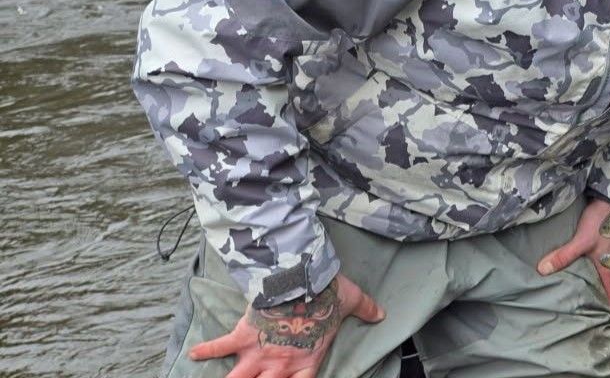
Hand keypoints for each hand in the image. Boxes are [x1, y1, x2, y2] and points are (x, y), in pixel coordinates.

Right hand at [189, 273, 383, 377]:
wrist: (304, 280)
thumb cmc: (330, 294)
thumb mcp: (353, 302)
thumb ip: (366, 310)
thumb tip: (381, 313)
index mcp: (307, 361)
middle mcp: (281, 363)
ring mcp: (260, 352)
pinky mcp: (244, 335)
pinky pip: (221, 346)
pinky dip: (207, 349)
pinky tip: (193, 353)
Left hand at [539, 197, 609, 316]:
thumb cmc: (601, 221)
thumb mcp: (581, 240)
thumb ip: (563, 255)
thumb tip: (543, 270)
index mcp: (609, 270)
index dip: (609, 312)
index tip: (604, 325)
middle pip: (608, 291)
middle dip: (600, 304)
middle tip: (588, 317)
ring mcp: (609, 257)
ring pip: (603, 279)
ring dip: (596, 290)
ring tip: (583, 300)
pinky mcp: (604, 248)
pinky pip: (600, 268)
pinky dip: (593, 276)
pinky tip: (582, 275)